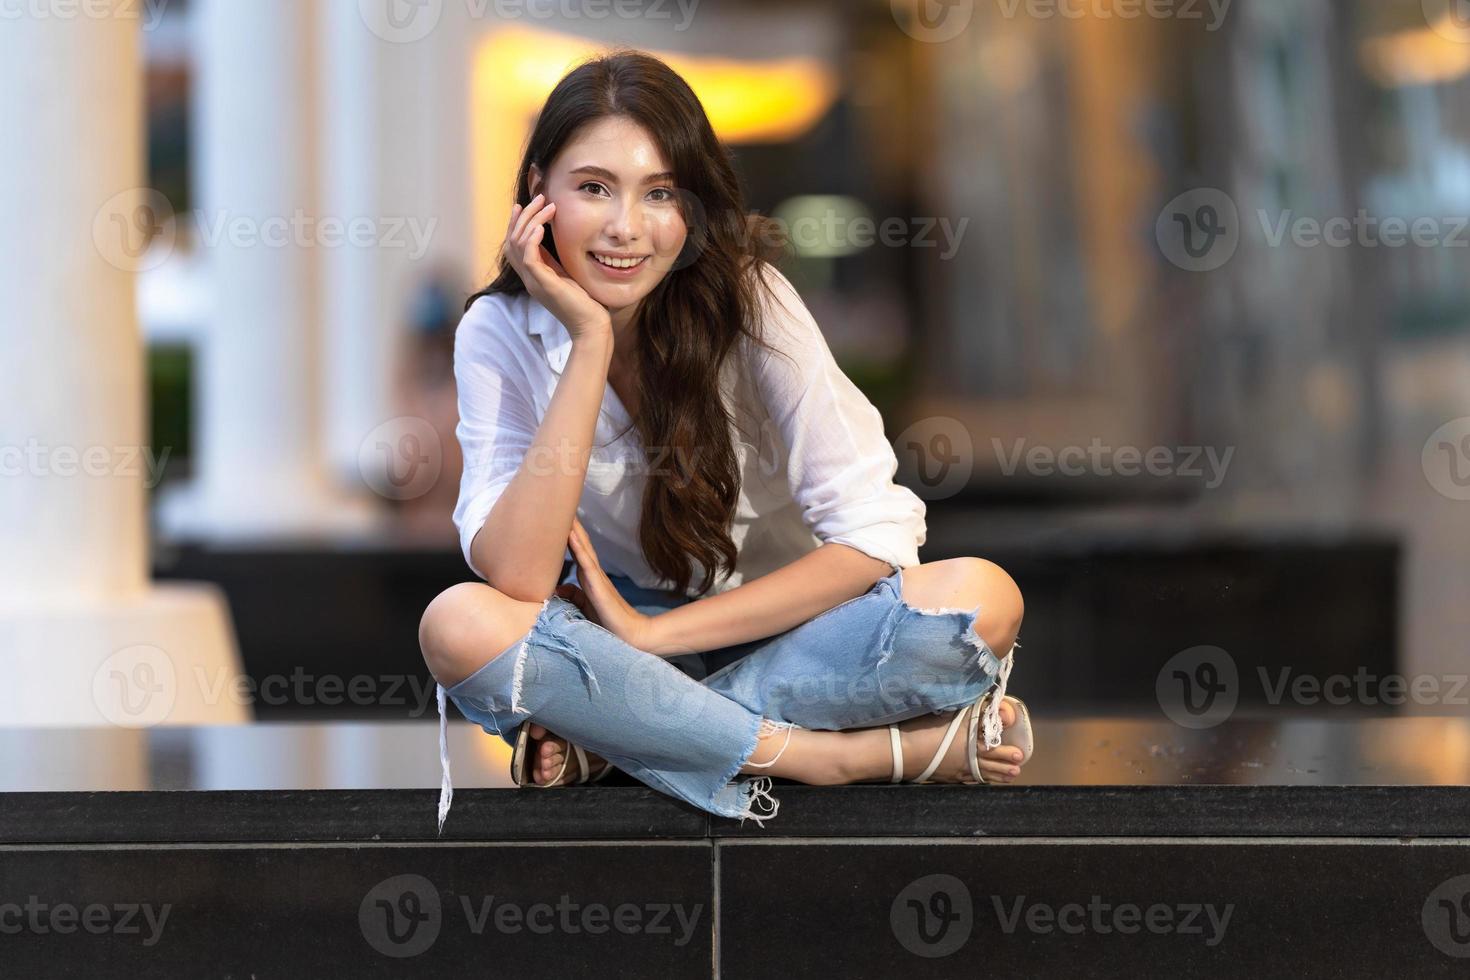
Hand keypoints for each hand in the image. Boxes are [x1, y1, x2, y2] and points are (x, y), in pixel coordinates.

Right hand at [503, 193, 610, 341]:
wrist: (591, 327)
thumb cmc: (585, 303)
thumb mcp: (567, 276)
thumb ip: (556, 261)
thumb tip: (556, 240)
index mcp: (533, 276)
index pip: (514, 245)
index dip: (516, 223)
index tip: (524, 204)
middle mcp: (529, 278)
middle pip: (512, 240)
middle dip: (523, 216)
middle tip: (539, 197)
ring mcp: (534, 282)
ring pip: (518, 244)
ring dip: (531, 221)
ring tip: (547, 206)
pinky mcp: (543, 284)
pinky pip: (528, 257)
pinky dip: (532, 239)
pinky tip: (542, 227)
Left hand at [565, 516, 658, 650]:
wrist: (630, 636)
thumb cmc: (608, 623)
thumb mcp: (584, 607)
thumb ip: (572, 596)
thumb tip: (558, 588)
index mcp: (589, 578)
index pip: (577, 551)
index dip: (568, 534)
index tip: (557, 516)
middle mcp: (593, 573)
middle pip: (580, 543)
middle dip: (571, 525)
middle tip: (559, 502)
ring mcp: (596, 578)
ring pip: (582, 548)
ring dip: (573, 529)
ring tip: (563, 510)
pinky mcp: (598, 586)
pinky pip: (586, 563)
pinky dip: (578, 547)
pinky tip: (571, 535)